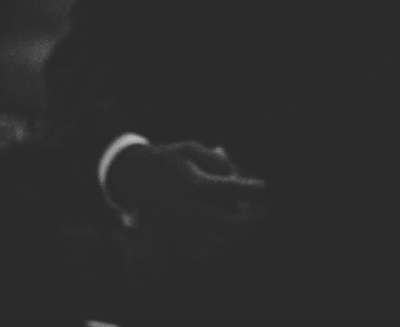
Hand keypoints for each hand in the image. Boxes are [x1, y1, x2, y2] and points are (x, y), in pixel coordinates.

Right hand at [105, 140, 266, 259]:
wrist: (133, 176)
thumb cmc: (166, 159)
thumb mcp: (190, 148)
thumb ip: (216, 161)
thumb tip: (235, 175)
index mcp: (196, 185)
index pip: (234, 190)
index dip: (255, 190)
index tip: (266, 188)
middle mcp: (191, 209)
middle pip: (232, 223)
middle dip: (254, 219)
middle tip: (263, 211)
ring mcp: (184, 226)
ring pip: (220, 241)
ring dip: (239, 235)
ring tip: (247, 224)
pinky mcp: (177, 236)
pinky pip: (203, 251)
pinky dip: (220, 247)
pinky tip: (228, 238)